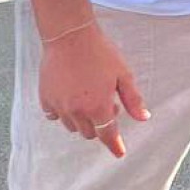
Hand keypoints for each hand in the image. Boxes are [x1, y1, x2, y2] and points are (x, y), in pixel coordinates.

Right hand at [38, 22, 148, 157]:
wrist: (70, 36)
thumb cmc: (100, 53)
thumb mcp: (123, 75)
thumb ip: (133, 100)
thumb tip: (144, 118)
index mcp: (98, 107)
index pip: (108, 135)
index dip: (114, 145)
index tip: (119, 153)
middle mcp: (76, 111)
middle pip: (90, 132)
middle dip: (100, 125)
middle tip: (107, 105)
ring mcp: (59, 105)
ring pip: (72, 126)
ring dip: (83, 120)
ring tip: (90, 98)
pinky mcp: (45, 98)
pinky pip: (54, 116)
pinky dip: (64, 113)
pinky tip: (71, 98)